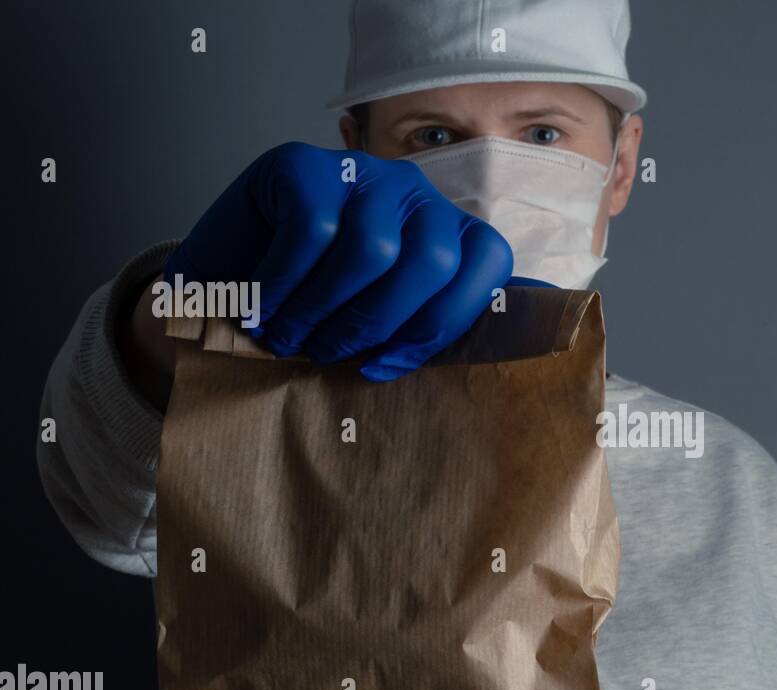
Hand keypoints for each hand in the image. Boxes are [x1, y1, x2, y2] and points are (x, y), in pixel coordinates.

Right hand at [163, 141, 537, 380]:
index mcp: (447, 230)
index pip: (486, 263)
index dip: (442, 323)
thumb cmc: (306, 307)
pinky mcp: (305, 164)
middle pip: (431, 260)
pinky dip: (284, 284)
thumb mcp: (369, 322)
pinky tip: (261, 308)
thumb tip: (429, 365)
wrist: (218, 276)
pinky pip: (311, 232)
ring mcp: (363, 171)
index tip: (383, 366)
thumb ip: (412, 331)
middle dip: (377, 323)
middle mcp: (415, 192)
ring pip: (373, 250)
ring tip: (289, 338)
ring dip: (324, 309)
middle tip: (327, 354)